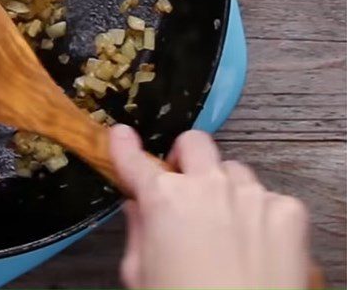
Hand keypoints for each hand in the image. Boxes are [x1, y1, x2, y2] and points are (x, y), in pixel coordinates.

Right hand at [109, 125, 310, 289]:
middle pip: (194, 143)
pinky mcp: (288, 213)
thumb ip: (138, 232)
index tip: (122, 135)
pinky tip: (258, 249)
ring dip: (226, 190)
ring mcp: (250, 195)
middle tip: (185, 188)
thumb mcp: (141, 276)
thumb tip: (139, 207)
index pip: (134, 158)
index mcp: (163, 199)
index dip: (123, 145)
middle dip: (186, 160)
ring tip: (228, 230)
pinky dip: (262, 217)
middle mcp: (206, 186)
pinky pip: (270, 199)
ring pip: (234, 171)